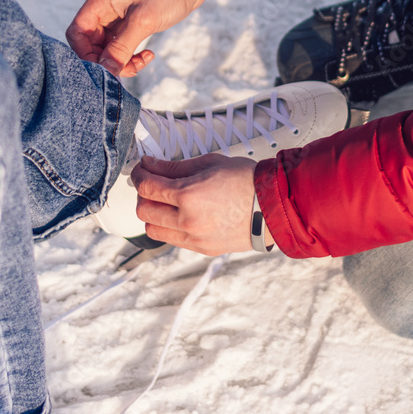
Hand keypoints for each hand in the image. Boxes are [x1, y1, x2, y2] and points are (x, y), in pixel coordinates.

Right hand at [67, 0, 221, 76]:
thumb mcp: (143, 21)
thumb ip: (121, 48)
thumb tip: (105, 72)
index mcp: (100, 1)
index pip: (76, 33)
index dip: (85, 54)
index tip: (104, 69)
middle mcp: (104, 7)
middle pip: (90, 43)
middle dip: (106, 61)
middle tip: (128, 70)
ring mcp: (117, 14)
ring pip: (107, 47)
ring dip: (122, 60)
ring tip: (142, 63)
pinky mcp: (130, 21)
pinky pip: (122, 44)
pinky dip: (131, 54)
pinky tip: (149, 55)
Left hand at [130, 154, 259, 255]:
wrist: (273, 207)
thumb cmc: (246, 180)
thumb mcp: (209, 163)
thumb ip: (175, 167)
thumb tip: (150, 166)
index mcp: (188, 195)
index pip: (147, 187)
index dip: (139, 174)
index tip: (142, 168)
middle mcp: (187, 221)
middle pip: (144, 210)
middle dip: (143, 193)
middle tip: (152, 182)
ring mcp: (194, 238)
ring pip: (153, 229)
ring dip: (152, 213)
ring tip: (164, 201)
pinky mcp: (201, 249)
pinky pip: (171, 239)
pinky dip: (168, 226)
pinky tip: (179, 213)